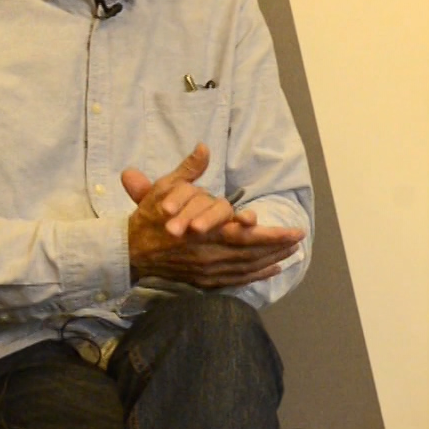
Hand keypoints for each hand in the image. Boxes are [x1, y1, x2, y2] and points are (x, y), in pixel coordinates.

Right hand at [122, 144, 305, 288]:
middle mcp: (210, 254)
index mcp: (205, 233)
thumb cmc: (148, 219)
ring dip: (271, 260)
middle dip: (280, 246)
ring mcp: (207, 270)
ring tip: (292, 252)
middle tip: (300, 238)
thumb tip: (204, 147)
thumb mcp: (165, 189)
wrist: (128, 251)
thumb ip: (188, 170)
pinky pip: (235, 280)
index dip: (273, 235)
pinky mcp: (203, 281)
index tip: (295, 230)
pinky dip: (256, 276)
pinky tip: (272, 270)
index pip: (248, 235)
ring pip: (247, 268)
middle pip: (253, 253)